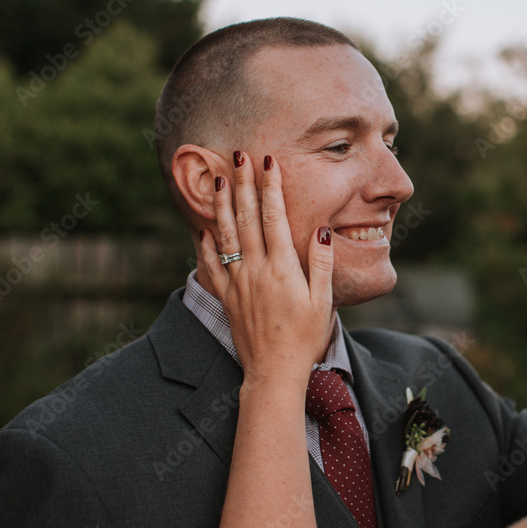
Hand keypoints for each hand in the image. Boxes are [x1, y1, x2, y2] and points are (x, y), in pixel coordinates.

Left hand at [199, 151, 333, 389]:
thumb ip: (320, 262)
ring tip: (217, 179)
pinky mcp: (226, 296)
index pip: (274, 217)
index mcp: (282, 268)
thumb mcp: (323, 300)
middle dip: (243, 184)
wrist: (273, 371)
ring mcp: (237, 282)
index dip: (270, 186)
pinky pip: (211, 264)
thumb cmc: (304, 337)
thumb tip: (319, 228)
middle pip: (246, 218)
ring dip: (221, 205)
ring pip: (225, 235)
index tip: (268, 161)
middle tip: (239, 156)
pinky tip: (203, 227)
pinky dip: (205, 243)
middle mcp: (255, 270)